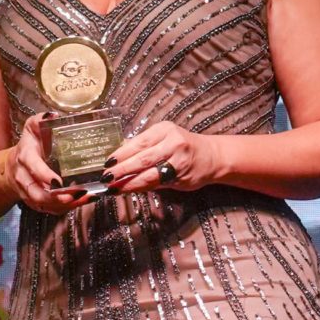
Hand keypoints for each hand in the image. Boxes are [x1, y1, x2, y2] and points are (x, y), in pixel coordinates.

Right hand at [10, 113, 89, 213]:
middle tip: (78, 194)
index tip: (59, 181)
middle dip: (57, 198)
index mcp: (25, 158)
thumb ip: (41, 120)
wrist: (14, 166)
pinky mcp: (37, 203)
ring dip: (66, 205)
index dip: (44, 176)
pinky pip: (51, 210)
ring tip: (86, 197)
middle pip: (38, 194)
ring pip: (45, 205)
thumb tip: (53, 115)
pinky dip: (67, 208)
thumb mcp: (32, 128)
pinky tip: (83, 201)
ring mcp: (30, 193)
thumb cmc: (30, 145)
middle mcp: (25, 179)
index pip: (32, 168)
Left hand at [104, 120, 222, 193]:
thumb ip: (144, 145)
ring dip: (129, 182)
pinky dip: (141, 187)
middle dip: (122, 170)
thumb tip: (119, 154)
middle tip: (106, 177)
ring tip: (114, 188)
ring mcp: (178, 161)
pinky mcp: (181, 177)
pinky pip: (157, 183)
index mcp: (164, 130)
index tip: (107, 163)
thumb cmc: (183, 146)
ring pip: (149, 174)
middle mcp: (172, 142)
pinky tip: (130, 190)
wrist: (212, 156)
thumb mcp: (164, 137)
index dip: (121, 154)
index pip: (138, 142)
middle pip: (142, 158)